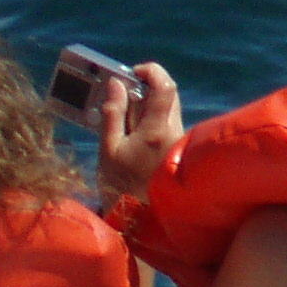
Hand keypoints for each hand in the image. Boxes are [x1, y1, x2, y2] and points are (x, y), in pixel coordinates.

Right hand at [93, 61, 185, 203]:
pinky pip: (165, 120)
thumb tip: (116, 84)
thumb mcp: (108, 149)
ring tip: (120, 114)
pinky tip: (130, 130)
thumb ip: (113, 115)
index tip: (131, 73)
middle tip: (120, 93)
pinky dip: (148, 117)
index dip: (151, 72)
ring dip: (146, 103)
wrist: (141, 214)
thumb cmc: (121, 184)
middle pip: (167, 94)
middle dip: (145, 86)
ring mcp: (178, 137)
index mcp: (157, 130)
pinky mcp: (177, 145)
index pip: (165, 87)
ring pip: (167, 107)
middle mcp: (174, 130)